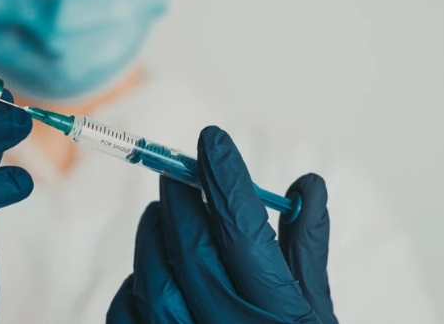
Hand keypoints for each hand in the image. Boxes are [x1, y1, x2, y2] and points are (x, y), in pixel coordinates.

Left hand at [107, 126, 337, 322]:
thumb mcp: (316, 313)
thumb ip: (307, 248)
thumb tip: (308, 184)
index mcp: (279, 311)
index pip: (242, 229)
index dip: (224, 178)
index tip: (209, 138)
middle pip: (189, 245)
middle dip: (179, 200)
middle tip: (177, 174)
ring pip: (151, 275)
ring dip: (152, 235)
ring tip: (160, 214)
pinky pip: (127, 313)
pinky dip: (132, 284)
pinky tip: (145, 272)